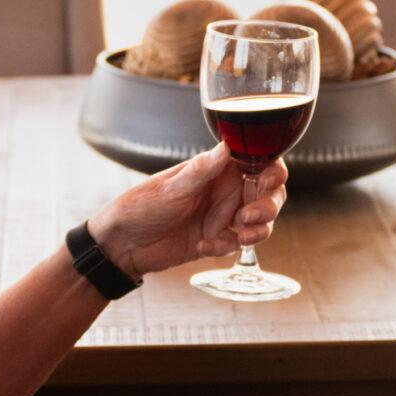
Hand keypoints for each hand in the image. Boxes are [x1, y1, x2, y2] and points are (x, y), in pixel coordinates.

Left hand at [90, 145, 286, 276]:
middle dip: (268, 205)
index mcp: (218, 169)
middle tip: (249, 216)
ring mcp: (223, 216)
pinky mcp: (217, 240)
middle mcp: (226, 191)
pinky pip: (237, 245)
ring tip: (239, 236)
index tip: (267, 181)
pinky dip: (226, 248)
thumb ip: (202, 170)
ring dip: (258, 230)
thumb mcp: (172, 187)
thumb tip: (226, 147)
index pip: (259, 162)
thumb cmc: (142, 205)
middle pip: (269, 193)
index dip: (272, 171)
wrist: (122, 244)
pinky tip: (203, 247)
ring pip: (261, 221)